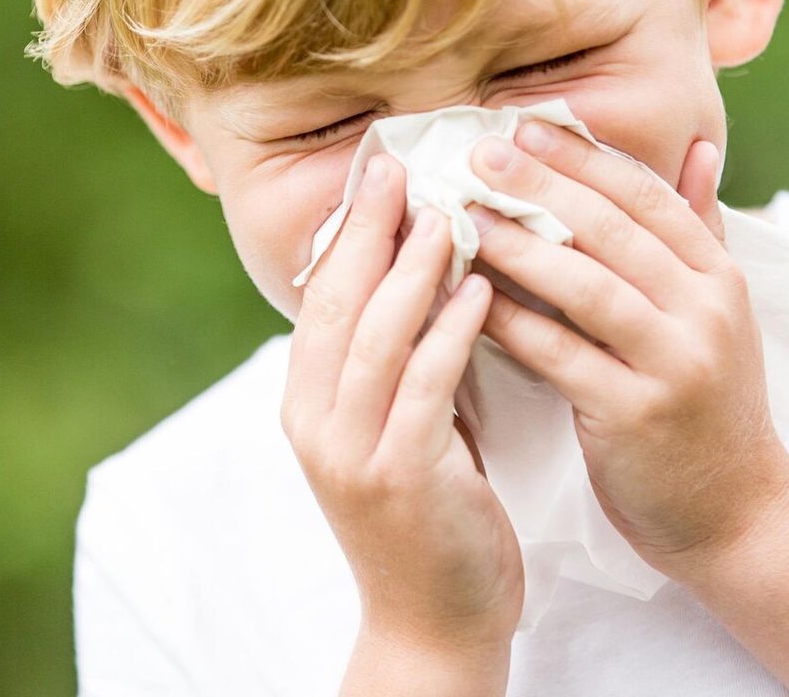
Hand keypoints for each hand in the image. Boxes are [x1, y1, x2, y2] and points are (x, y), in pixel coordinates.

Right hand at [282, 152, 524, 656]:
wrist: (434, 625)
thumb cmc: (430, 518)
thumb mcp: (399, 429)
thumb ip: (400, 362)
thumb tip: (426, 275)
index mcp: (307, 403)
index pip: (319, 295)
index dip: (348, 228)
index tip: (380, 168)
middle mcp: (314, 422)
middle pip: (335, 301)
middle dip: (369, 228)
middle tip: (402, 164)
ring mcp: (350, 453)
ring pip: (374, 336)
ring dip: (412, 267)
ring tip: (450, 211)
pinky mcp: (399, 478)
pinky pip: (423, 387)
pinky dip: (449, 332)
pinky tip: (481, 290)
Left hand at [463, 125, 788, 578]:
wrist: (738, 513)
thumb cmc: (709, 405)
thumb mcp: (720, 313)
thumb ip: (700, 229)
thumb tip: (695, 146)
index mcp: (720, 276)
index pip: (647, 196)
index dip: (583, 156)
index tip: (524, 124)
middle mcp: (705, 310)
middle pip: (614, 230)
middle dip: (541, 185)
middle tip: (478, 154)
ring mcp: (675, 363)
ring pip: (587, 286)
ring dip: (519, 246)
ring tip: (462, 217)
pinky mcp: (638, 415)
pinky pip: (563, 356)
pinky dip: (513, 323)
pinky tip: (468, 299)